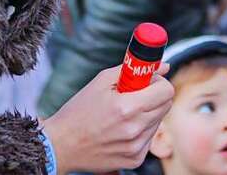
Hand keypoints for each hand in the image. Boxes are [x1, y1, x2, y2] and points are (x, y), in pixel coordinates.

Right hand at [43, 63, 174, 173]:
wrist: (60, 145)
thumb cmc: (79, 111)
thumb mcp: (102, 81)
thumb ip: (135, 70)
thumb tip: (164, 66)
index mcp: (128, 107)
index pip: (167, 91)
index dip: (159, 82)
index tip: (149, 82)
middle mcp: (135, 129)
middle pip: (166, 105)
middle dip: (155, 96)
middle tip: (137, 95)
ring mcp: (135, 147)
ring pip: (158, 121)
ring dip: (148, 113)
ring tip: (123, 114)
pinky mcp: (134, 160)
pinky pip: (149, 138)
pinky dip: (141, 130)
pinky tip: (121, 129)